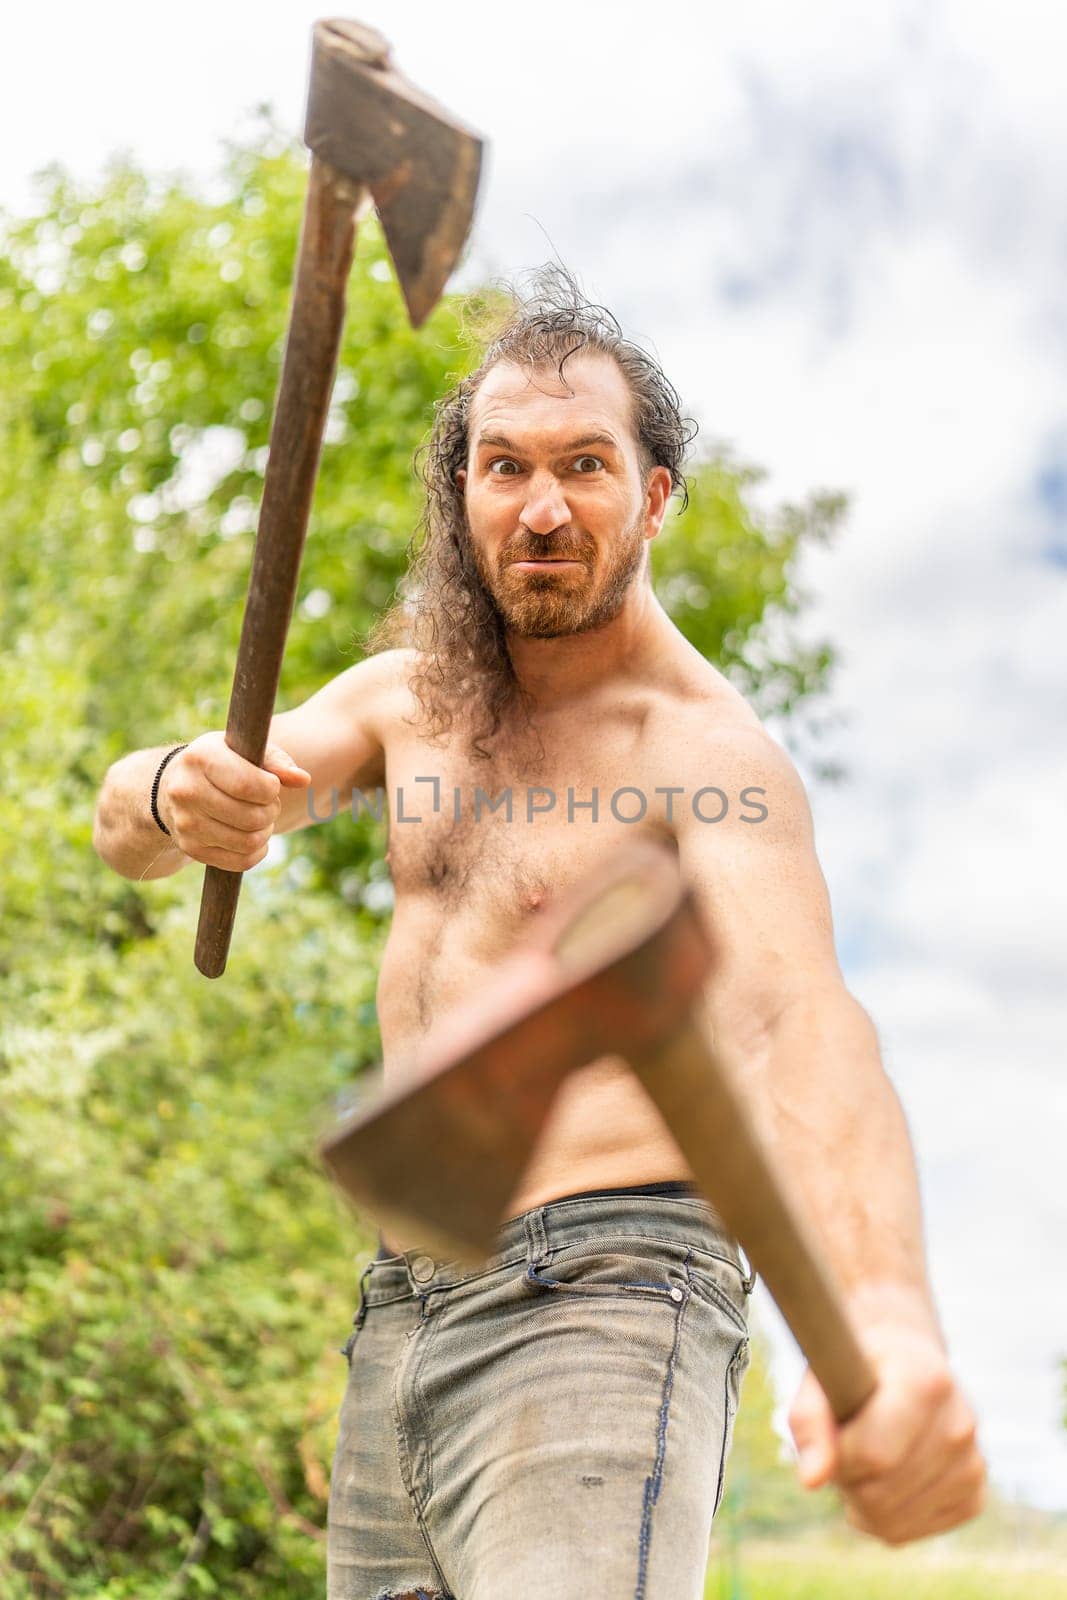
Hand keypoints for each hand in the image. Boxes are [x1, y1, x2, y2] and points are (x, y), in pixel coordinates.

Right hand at [157, 732, 310, 869]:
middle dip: (271, 811)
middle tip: (268, 803)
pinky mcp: (190, 848)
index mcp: (201, 758)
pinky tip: (254, 836)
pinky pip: (241, 861)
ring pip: (248, 842)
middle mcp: (186, 791)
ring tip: (261, 818)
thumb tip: (303, 780)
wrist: (176, 786)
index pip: (249, 786)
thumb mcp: (244, 750)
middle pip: (252, 817)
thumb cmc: (222, 763)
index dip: (272, 789)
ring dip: (265, 832)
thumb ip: (277, 761)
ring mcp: (185, 823)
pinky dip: (258, 852)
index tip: (271, 785)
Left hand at [788, 1314, 986, 1544]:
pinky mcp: (974, 1496)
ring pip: (895, 1522)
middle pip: (883, 1495)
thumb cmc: (854, 1370)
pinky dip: (886, 1517)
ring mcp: (973, 1463)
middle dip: (849, 1479)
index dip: (839, 1454)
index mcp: (927, 1382)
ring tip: (865, 1459)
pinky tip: (885, 1480)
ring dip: (863, 1501)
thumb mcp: (821, 1379)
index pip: (874, 1454)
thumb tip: (812, 1481)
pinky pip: (914, 1532)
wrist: (902, 1362)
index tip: (834, 1431)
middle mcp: (960, 1424)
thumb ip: (810, 1423)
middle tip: (847, 1444)